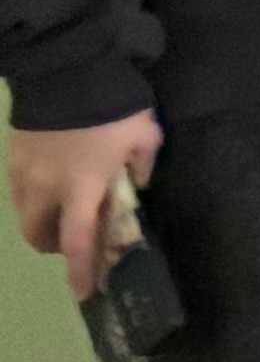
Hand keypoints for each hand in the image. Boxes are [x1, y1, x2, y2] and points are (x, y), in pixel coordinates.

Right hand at [9, 115, 158, 310]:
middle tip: (73, 240)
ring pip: (23, 214)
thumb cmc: (113, 107)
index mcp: (80, 187)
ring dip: (40, 222)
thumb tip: (135, 184)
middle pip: (37, 234)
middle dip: (53, 246)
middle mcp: (44, 186)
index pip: (76, 241)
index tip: (84, 293)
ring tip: (62, 212)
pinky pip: (17, 189)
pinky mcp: (12, 153)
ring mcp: (22, 170)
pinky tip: (50, 184)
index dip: (80, 270)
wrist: (68, 68)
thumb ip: (141, 168)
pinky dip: (31, 198)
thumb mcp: (145, 138)